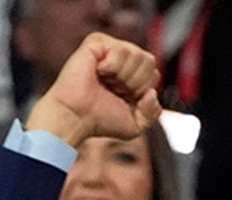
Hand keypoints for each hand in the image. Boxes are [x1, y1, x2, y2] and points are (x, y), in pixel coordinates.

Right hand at [25, 33, 160, 145]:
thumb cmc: (100, 120)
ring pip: (137, 54)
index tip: (125, 98)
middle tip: (116, 90)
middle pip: (149, 60)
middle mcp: (121, 60)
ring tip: (107, 82)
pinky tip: (100, 72)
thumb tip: (152, 92)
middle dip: (136, 82)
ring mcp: (108, 49)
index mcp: (132, 75)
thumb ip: (153, 112)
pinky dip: (114, 66)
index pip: (154, 72)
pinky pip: (121, 49)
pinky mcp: (96, 42)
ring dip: (125, 76)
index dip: (144, 89)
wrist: (77, 117)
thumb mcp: (136, 125)